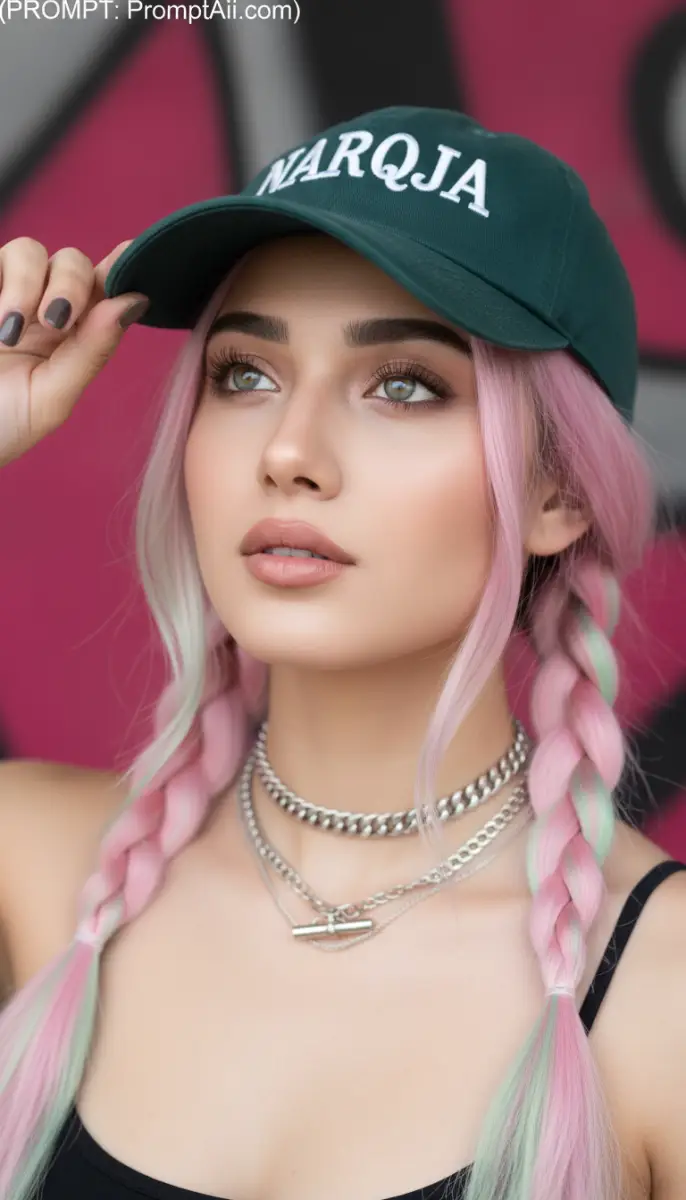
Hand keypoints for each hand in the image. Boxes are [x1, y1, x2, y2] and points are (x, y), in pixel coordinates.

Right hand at [0, 237, 147, 466]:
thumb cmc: (1, 426)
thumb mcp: (51, 398)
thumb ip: (92, 351)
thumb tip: (136, 301)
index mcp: (74, 335)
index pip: (106, 289)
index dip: (124, 267)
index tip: (133, 256)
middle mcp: (42, 307)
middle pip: (73, 262)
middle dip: (70, 285)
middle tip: (54, 321)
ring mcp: (6, 293)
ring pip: (30, 251)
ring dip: (27, 285)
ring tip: (8, 332)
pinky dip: (3, 284)